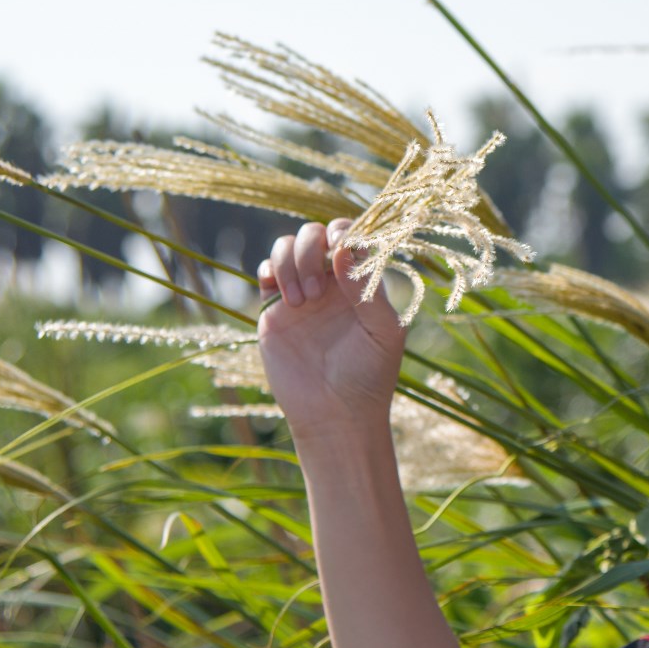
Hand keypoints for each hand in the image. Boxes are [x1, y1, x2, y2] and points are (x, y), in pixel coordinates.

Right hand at [257, 217, 408, 444]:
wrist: (335, 415)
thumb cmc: (369, 375)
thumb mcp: (383, 331)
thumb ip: (366, 288)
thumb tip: (342, 248)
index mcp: (361, 281)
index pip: (351, 235)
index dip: (345, 232)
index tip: (342, 251)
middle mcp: (331, 281)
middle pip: (315, 234)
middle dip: (312, 249)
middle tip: (318, 292)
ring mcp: (302, 292)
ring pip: (287, 246)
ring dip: (291, 262)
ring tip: (301, 302)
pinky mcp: (274, 310)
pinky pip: (265, 272)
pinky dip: (268, 270)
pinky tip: (283, 296)